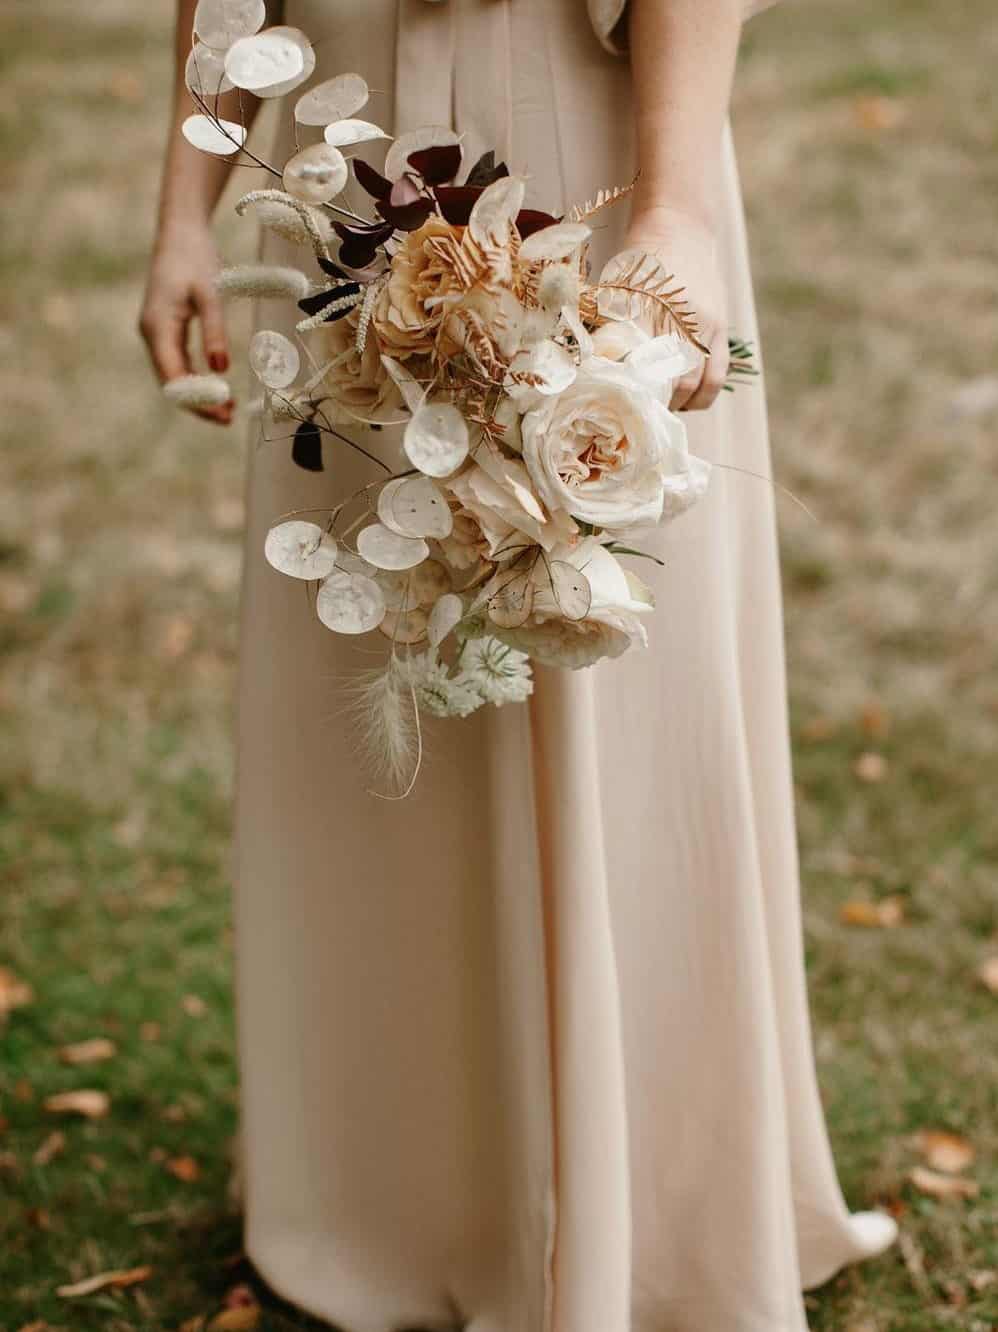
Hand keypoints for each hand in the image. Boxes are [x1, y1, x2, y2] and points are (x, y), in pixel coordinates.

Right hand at [138, 222, 233, 424]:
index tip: (223, 414)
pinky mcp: (165, 330)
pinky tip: (218, 387)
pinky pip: (177, 363)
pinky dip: (196, 379)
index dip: (197, 400)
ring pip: (174, 375)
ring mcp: (156, 333)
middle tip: (230, 418)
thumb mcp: (210, 295)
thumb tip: (220, 368)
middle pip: (172, 382)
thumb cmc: (196, 259)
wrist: (181, 233)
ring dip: (199, 394)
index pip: (174, 377)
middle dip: (199, 404)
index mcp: (158, 327)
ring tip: (229, 408)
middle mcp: (152, 334)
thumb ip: (215, 331)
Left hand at [624, 206, 728, 410]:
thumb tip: (591, 369)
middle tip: (639, 415)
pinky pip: (717, 375)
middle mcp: (678, 323)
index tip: (620, 409)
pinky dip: (702, 396)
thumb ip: (607, 328)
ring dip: (680, 405)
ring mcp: (704, 328)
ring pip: (697, 385)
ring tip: (663, 409)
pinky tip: (687, 402)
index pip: (638, 370)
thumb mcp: (615, 289)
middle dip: (656, 406)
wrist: (679, 225)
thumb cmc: (639, 261)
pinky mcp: (720, 328)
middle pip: (671, 384)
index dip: (631, 395)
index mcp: (646, 313)